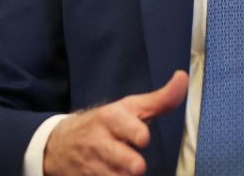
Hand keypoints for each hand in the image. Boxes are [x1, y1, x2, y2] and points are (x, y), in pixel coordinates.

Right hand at [43, 70, 187, 175]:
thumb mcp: (129, 108)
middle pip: (119, 157)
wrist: (60, 143)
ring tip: (128, 172)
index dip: (136, 133)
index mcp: (111, 118)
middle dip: (131, 165)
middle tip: (138, 167)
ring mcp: (91, 165)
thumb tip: (183, 78)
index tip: (143, 139)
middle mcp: (100, 141)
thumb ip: (160, 99)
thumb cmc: (106, 123)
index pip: (124, 125)